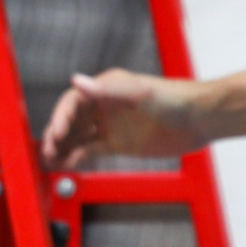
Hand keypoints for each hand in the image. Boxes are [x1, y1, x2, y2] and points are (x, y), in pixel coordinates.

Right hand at [41, 69, 207, 168]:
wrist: (199, 120)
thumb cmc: (174, 99)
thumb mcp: (140, 92)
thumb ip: (108, 89)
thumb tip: (77, 80)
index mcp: (106, 88)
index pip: (73, 102)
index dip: (60, 117)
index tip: (54, 134)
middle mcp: (104, 106)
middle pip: (70, 120)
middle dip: (55, 135)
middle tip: (46, 151)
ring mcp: (110, 126)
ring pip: (77, 137)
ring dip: (61, 148)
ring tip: (47, 161)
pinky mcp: (118, 144)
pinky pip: (90, 151)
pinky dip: (76, 158)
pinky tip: (65, 166)